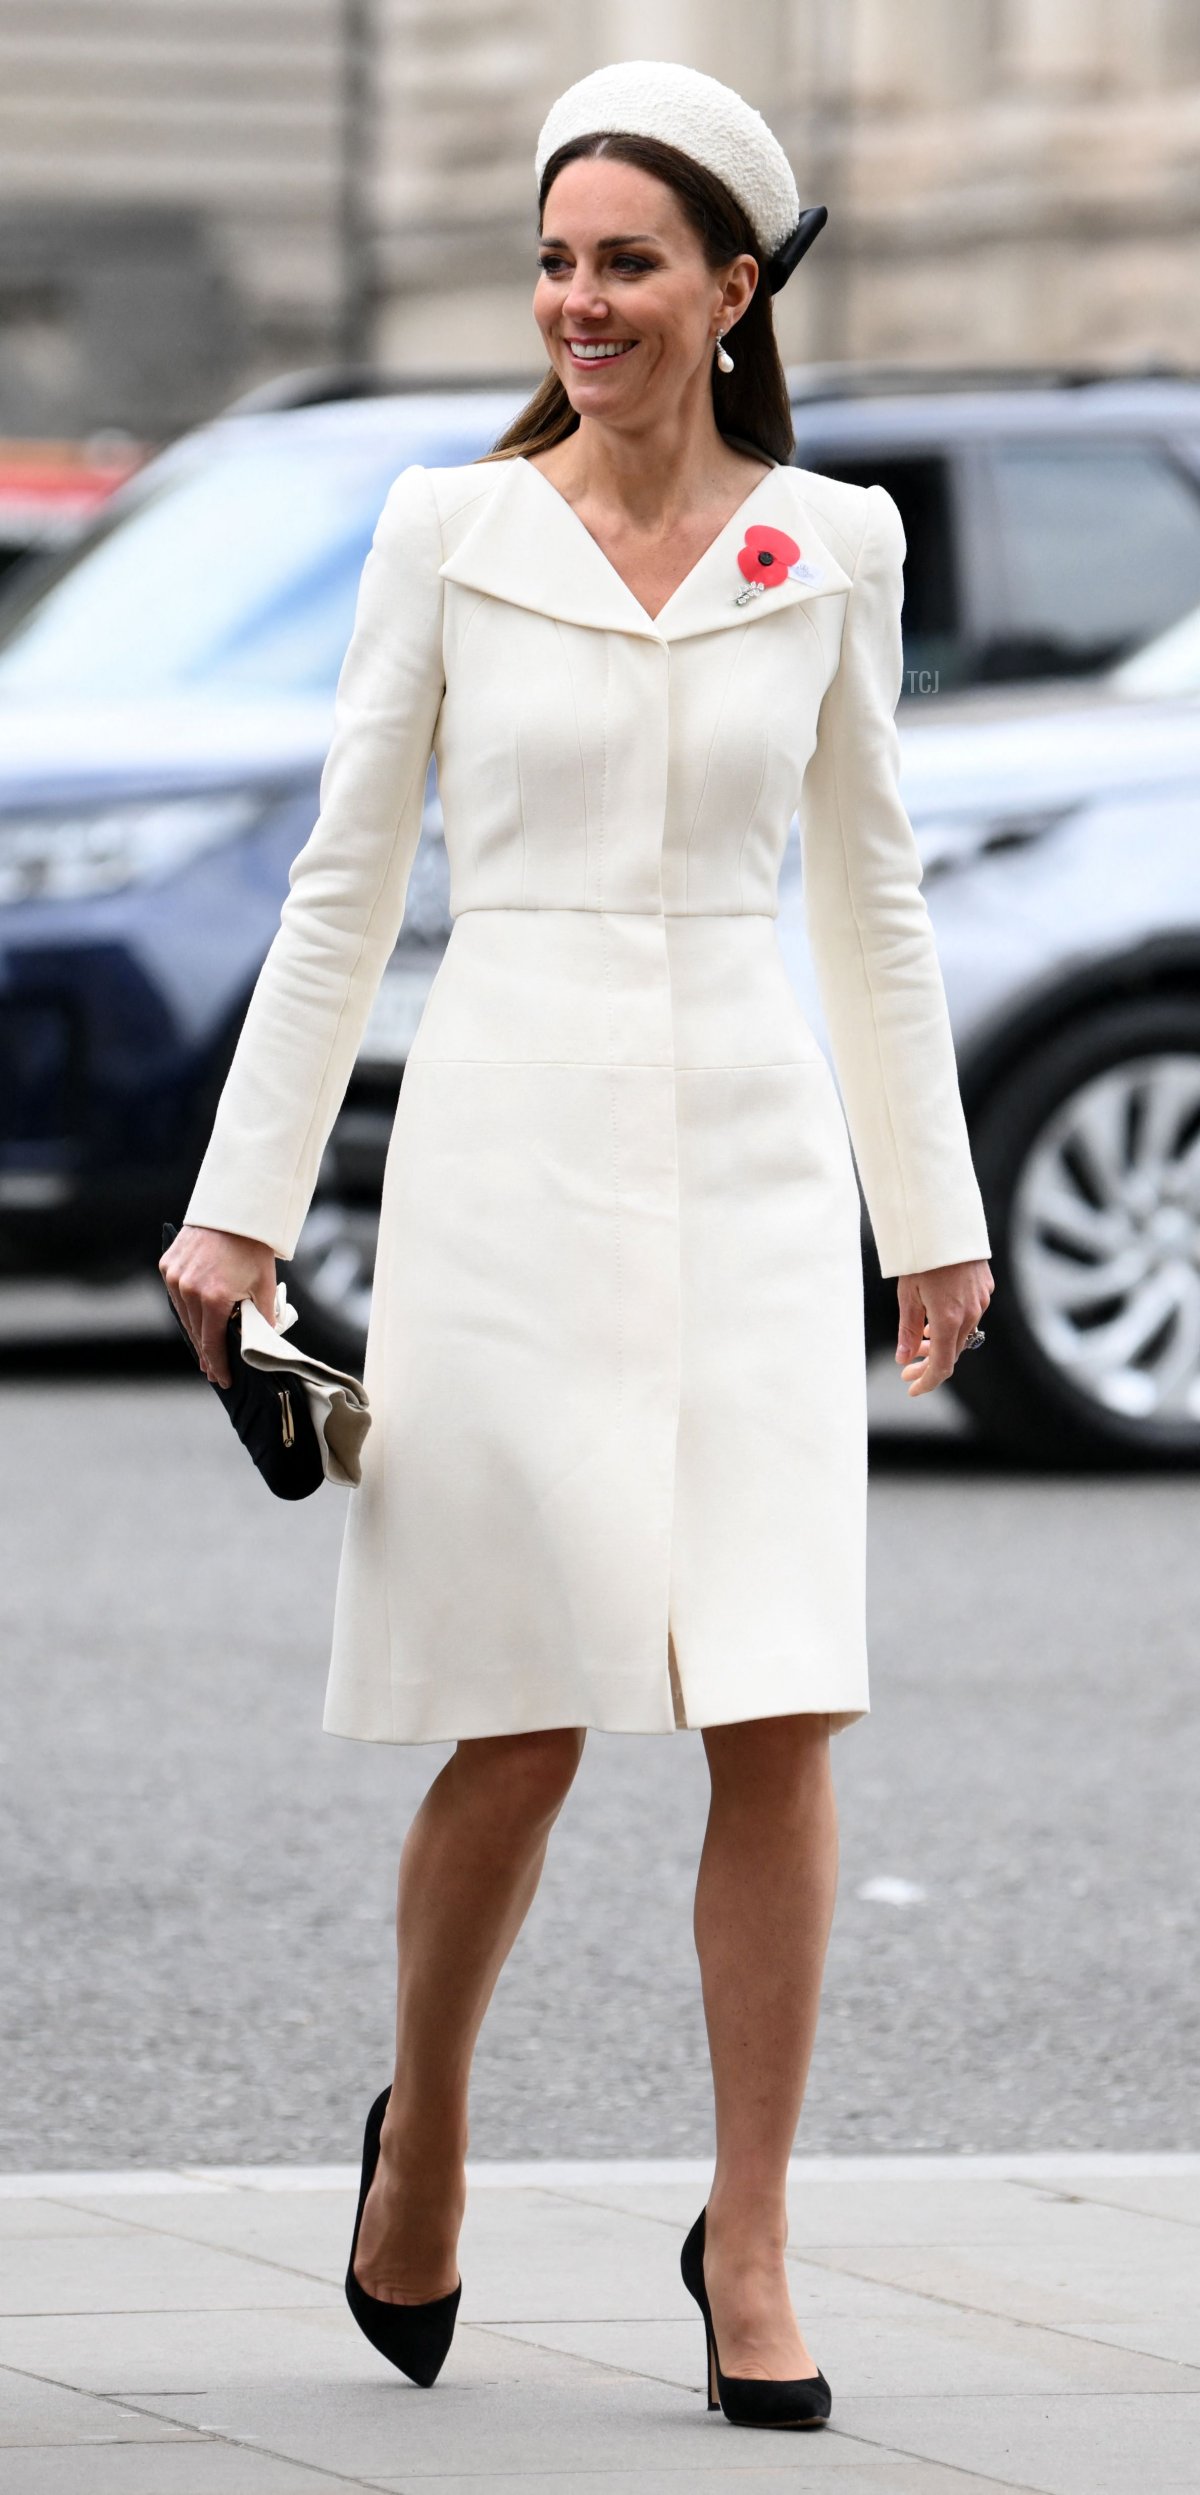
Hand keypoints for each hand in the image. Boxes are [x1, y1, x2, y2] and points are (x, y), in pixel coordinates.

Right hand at [158, 1224, 276, 1389]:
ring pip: (184, 1316)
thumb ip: (263, 1319)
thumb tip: (261, 1343)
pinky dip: (186, 1309)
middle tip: (214, 1370)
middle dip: (207, 1354)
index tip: (221, 1380)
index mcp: (214, 1298)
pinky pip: (176, 1296)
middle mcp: (188, 1289)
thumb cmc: (253, 1247)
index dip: (218, 1365)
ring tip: (206, 1350)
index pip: (212, 1343)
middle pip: (196, 1333)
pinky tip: (196, 1321)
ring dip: (195, 1333)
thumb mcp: (264, 1286)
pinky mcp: (167, 1266)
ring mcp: (174, 1277)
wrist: (234, 1210)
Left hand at [896, 1259, 993, 1397]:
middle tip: (907, 1368)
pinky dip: (952, 1324)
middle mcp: (969, 1314)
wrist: (946, 1222)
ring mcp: (981, 1301)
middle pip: (952, 1352)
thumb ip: (908, 1329)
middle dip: (928, 1363)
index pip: (942, 1366)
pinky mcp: (985, 1288)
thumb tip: (904, 1358)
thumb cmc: (921, 1256)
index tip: (912, 1388)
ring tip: (918, 1341)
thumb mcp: (907, 1294)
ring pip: (961, 1334)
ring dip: (940, 1342)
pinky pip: (970, 1315)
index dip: (927, 1382)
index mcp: (948, 1319)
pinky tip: (935, 1318)